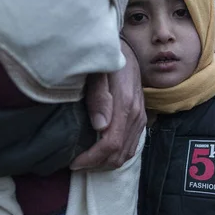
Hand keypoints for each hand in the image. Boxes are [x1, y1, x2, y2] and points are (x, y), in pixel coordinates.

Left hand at [70, 41, 145, 169]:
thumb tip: (100, 126)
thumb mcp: (98, 72)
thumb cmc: (107, 59)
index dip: (91, 158)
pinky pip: (131, 146)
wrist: (126, 50)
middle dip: (96, 164)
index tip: (73, 161)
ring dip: (105, 162)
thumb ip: (99, 97)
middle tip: (76, 162)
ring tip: (85, 159)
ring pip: (126, 153)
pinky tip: (100, 152)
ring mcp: (140, 118)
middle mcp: (136, 115)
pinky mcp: (141, 119)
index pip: (110, 143)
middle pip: (119, 154)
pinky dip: (116, 154)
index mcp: (125, 105)